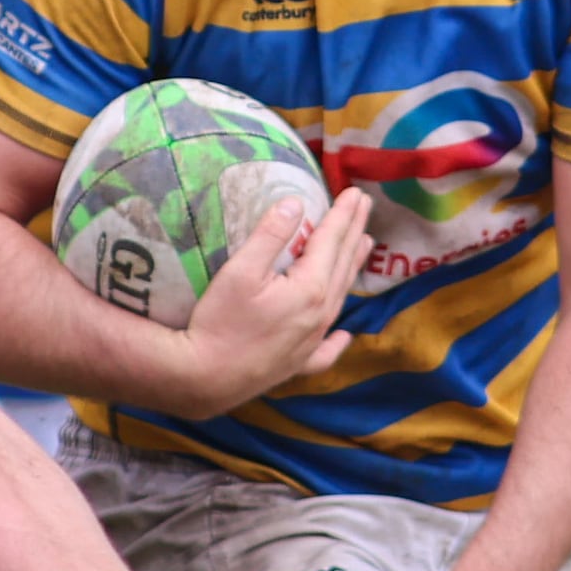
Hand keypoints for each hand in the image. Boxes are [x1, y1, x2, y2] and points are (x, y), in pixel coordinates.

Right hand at [160, 188, 371, 416]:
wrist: (205, 378)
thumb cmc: (219, 322)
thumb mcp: (240, 271)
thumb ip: (270, 235)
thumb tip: (295, 203)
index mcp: (310, 288)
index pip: (331, 241)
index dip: (343, 215)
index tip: (356, 193)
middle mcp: (320, 315)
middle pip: (342, 265)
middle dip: (354, 232)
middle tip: (365, 206)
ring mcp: (312, 342)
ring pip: (340, 298)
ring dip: (352, 269)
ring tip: (365, 246)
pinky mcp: (298, 363)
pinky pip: (327, 349)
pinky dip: (339, 338)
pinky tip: (344, 335)